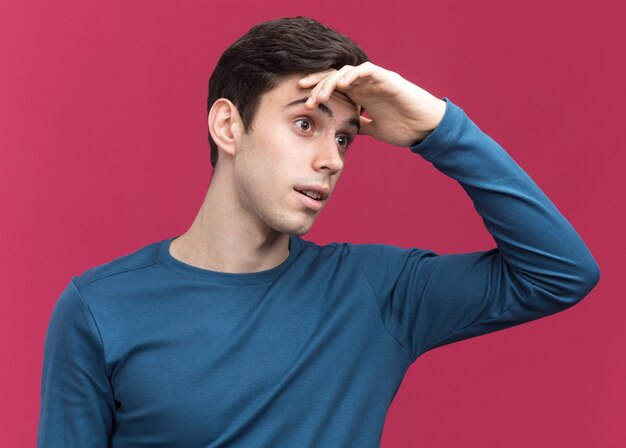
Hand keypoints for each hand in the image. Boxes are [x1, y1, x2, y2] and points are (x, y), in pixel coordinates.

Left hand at [298, 61, 446, 146]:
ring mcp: (376, 80)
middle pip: (335, 77)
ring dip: (331, 82)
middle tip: (305, 97)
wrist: (426, 129)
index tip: (303, 101)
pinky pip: (366, 70)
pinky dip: (352, 75)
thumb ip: (362, 126)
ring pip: (347, 72)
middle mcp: (366, 85)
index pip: (334, 88)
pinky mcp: (387, 79)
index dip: (318, 91)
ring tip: (321, 96)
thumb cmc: (405, 128)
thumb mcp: (375, 130)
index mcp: (362, 96)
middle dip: (318, 85)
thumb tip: (348, 130)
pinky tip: (342, 85)